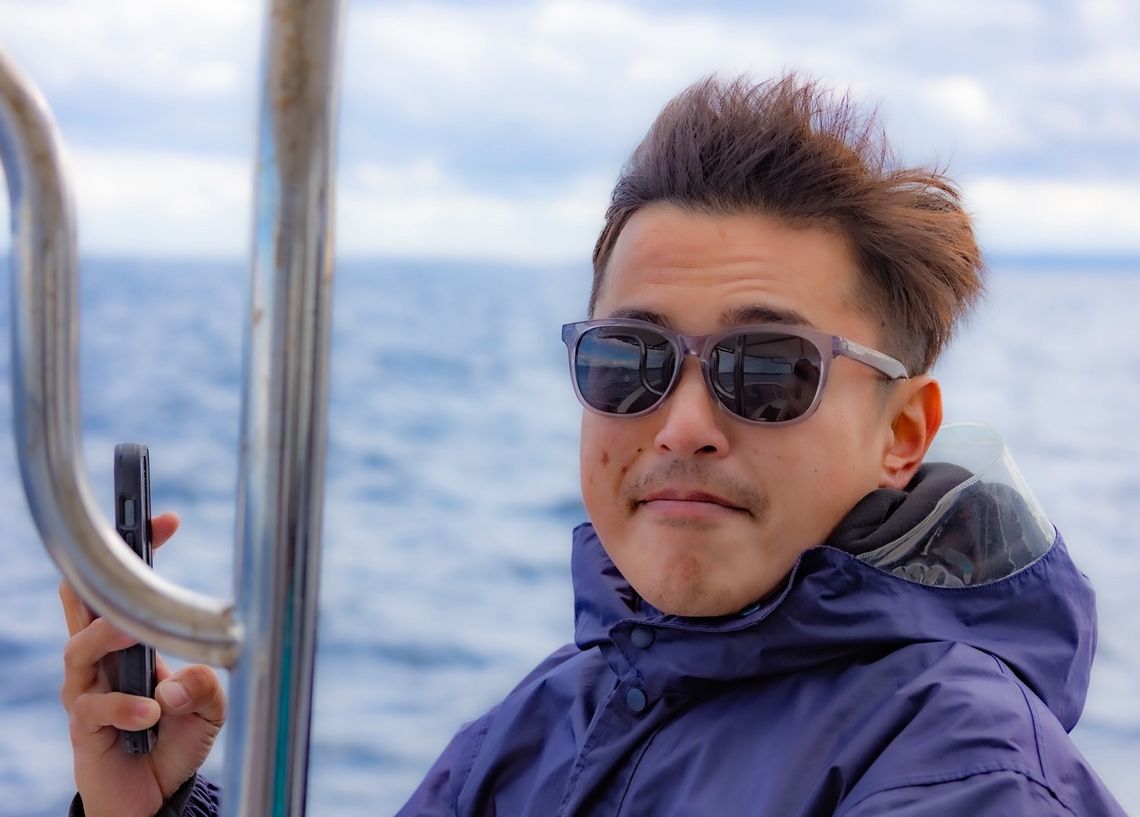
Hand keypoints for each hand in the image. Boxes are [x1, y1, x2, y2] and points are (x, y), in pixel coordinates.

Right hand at [59, 513, 225, 816]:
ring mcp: (87, 690)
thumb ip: (206, 688)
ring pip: (80, 648)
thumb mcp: (210, 709)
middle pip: (85, 603)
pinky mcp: (83, 727)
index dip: (140, 551)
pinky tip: (153, 711)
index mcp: (130, 641)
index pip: (125, 587)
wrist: (152, 795)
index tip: (167, 520)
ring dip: (110, 637)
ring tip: (133, 634)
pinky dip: (126, 707)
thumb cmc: (176, 738)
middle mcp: (101, 658)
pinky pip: (95, 708)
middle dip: (106, 573)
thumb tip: (184, 678)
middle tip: (132, 555)